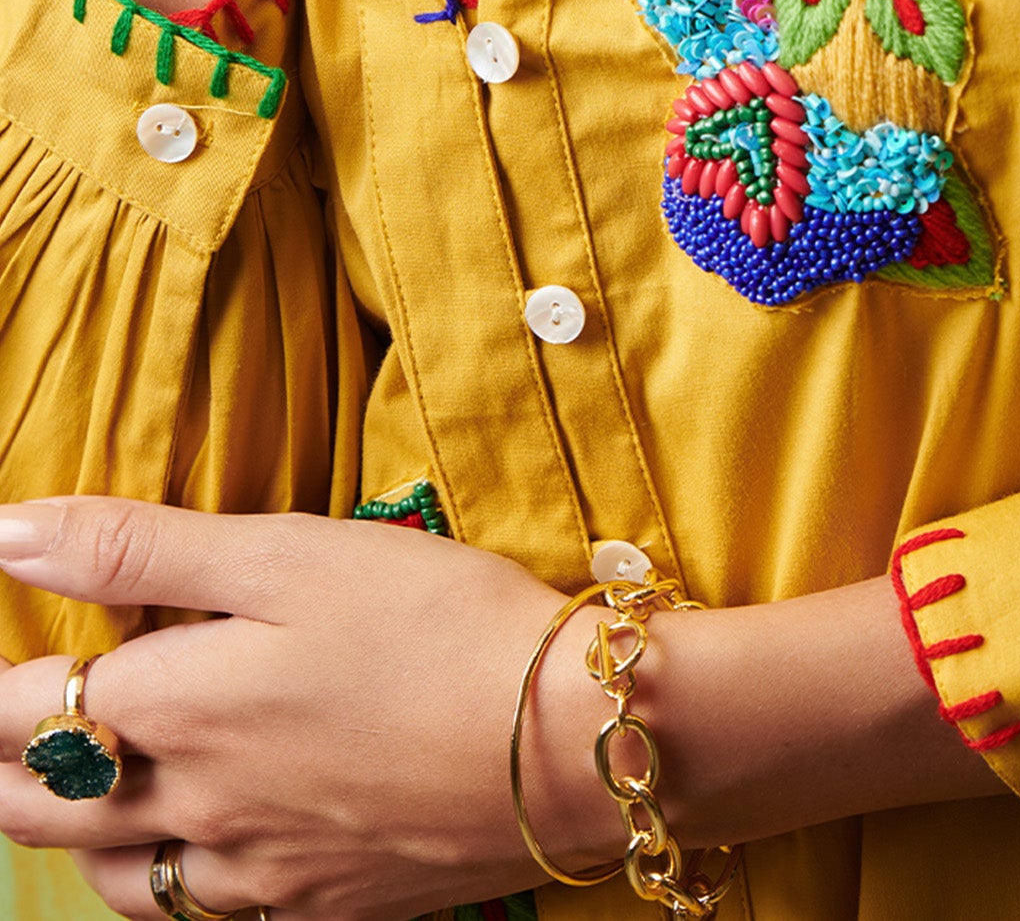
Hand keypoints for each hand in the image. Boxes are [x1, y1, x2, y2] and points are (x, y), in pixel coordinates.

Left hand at [0, 499, 1003, 920]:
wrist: (568, 742)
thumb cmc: (433, 624)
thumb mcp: (288, 552)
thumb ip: (142, 545)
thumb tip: (7, 534)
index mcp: (178, 709)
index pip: (28, 704)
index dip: (4, 671)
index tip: (13, 639)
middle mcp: (197, 806)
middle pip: (46, 805)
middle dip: (9, 759)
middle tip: (15, 713)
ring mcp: (260, 869)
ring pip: (117, 877)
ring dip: (82, 828)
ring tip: (92, 779)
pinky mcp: (325, 900)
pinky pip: (208, 915)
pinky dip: (172, 880)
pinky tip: (202, 846)